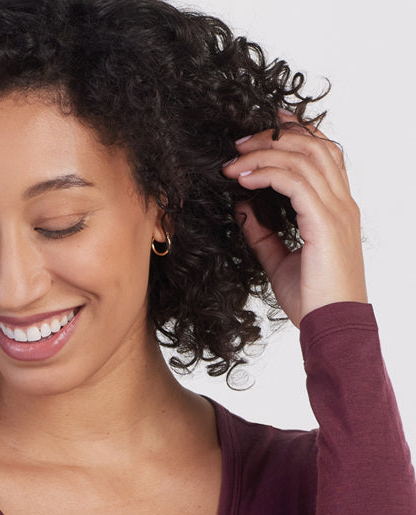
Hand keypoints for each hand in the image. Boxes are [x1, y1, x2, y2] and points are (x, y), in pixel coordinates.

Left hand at [222, 110, 367, 325]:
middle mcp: (343, 204)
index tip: (265, 126)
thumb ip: (263, 234)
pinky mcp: (325, 223)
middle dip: (274, 138)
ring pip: (304, 158)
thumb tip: (243, 207)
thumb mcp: (279, 261)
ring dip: (264, 153)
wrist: (331, 326)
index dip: (297, 133)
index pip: (323, 155)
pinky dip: (267, 173)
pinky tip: (243, 179)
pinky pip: (295, 182)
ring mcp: (338, 211)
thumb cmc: (312, 301)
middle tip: (238, 144)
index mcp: (338, 210)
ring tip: (233, 161)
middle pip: (313, 147)